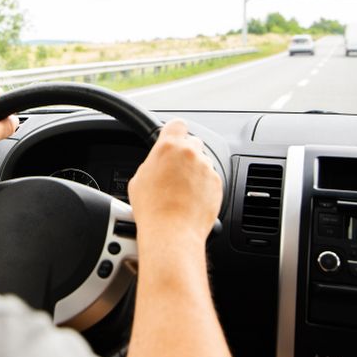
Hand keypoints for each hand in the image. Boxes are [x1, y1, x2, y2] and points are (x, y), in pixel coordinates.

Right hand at [127, 119, 221, 243]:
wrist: (172, 232)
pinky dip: (204, 187)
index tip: (173, 137)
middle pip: (192, 143)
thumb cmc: (152, 209)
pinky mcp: (217, 184)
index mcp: (168, 146)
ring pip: (203, 162)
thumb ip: (153, 162)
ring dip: (195, 172)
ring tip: (182, 191)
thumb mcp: (139, 179)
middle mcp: (191, 153)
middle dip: (185, 154)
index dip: (174, 131)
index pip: (177, 124)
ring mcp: (206, 168)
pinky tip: (191, 200)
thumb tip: (158, 163)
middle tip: (174, 171)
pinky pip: (211, 179)